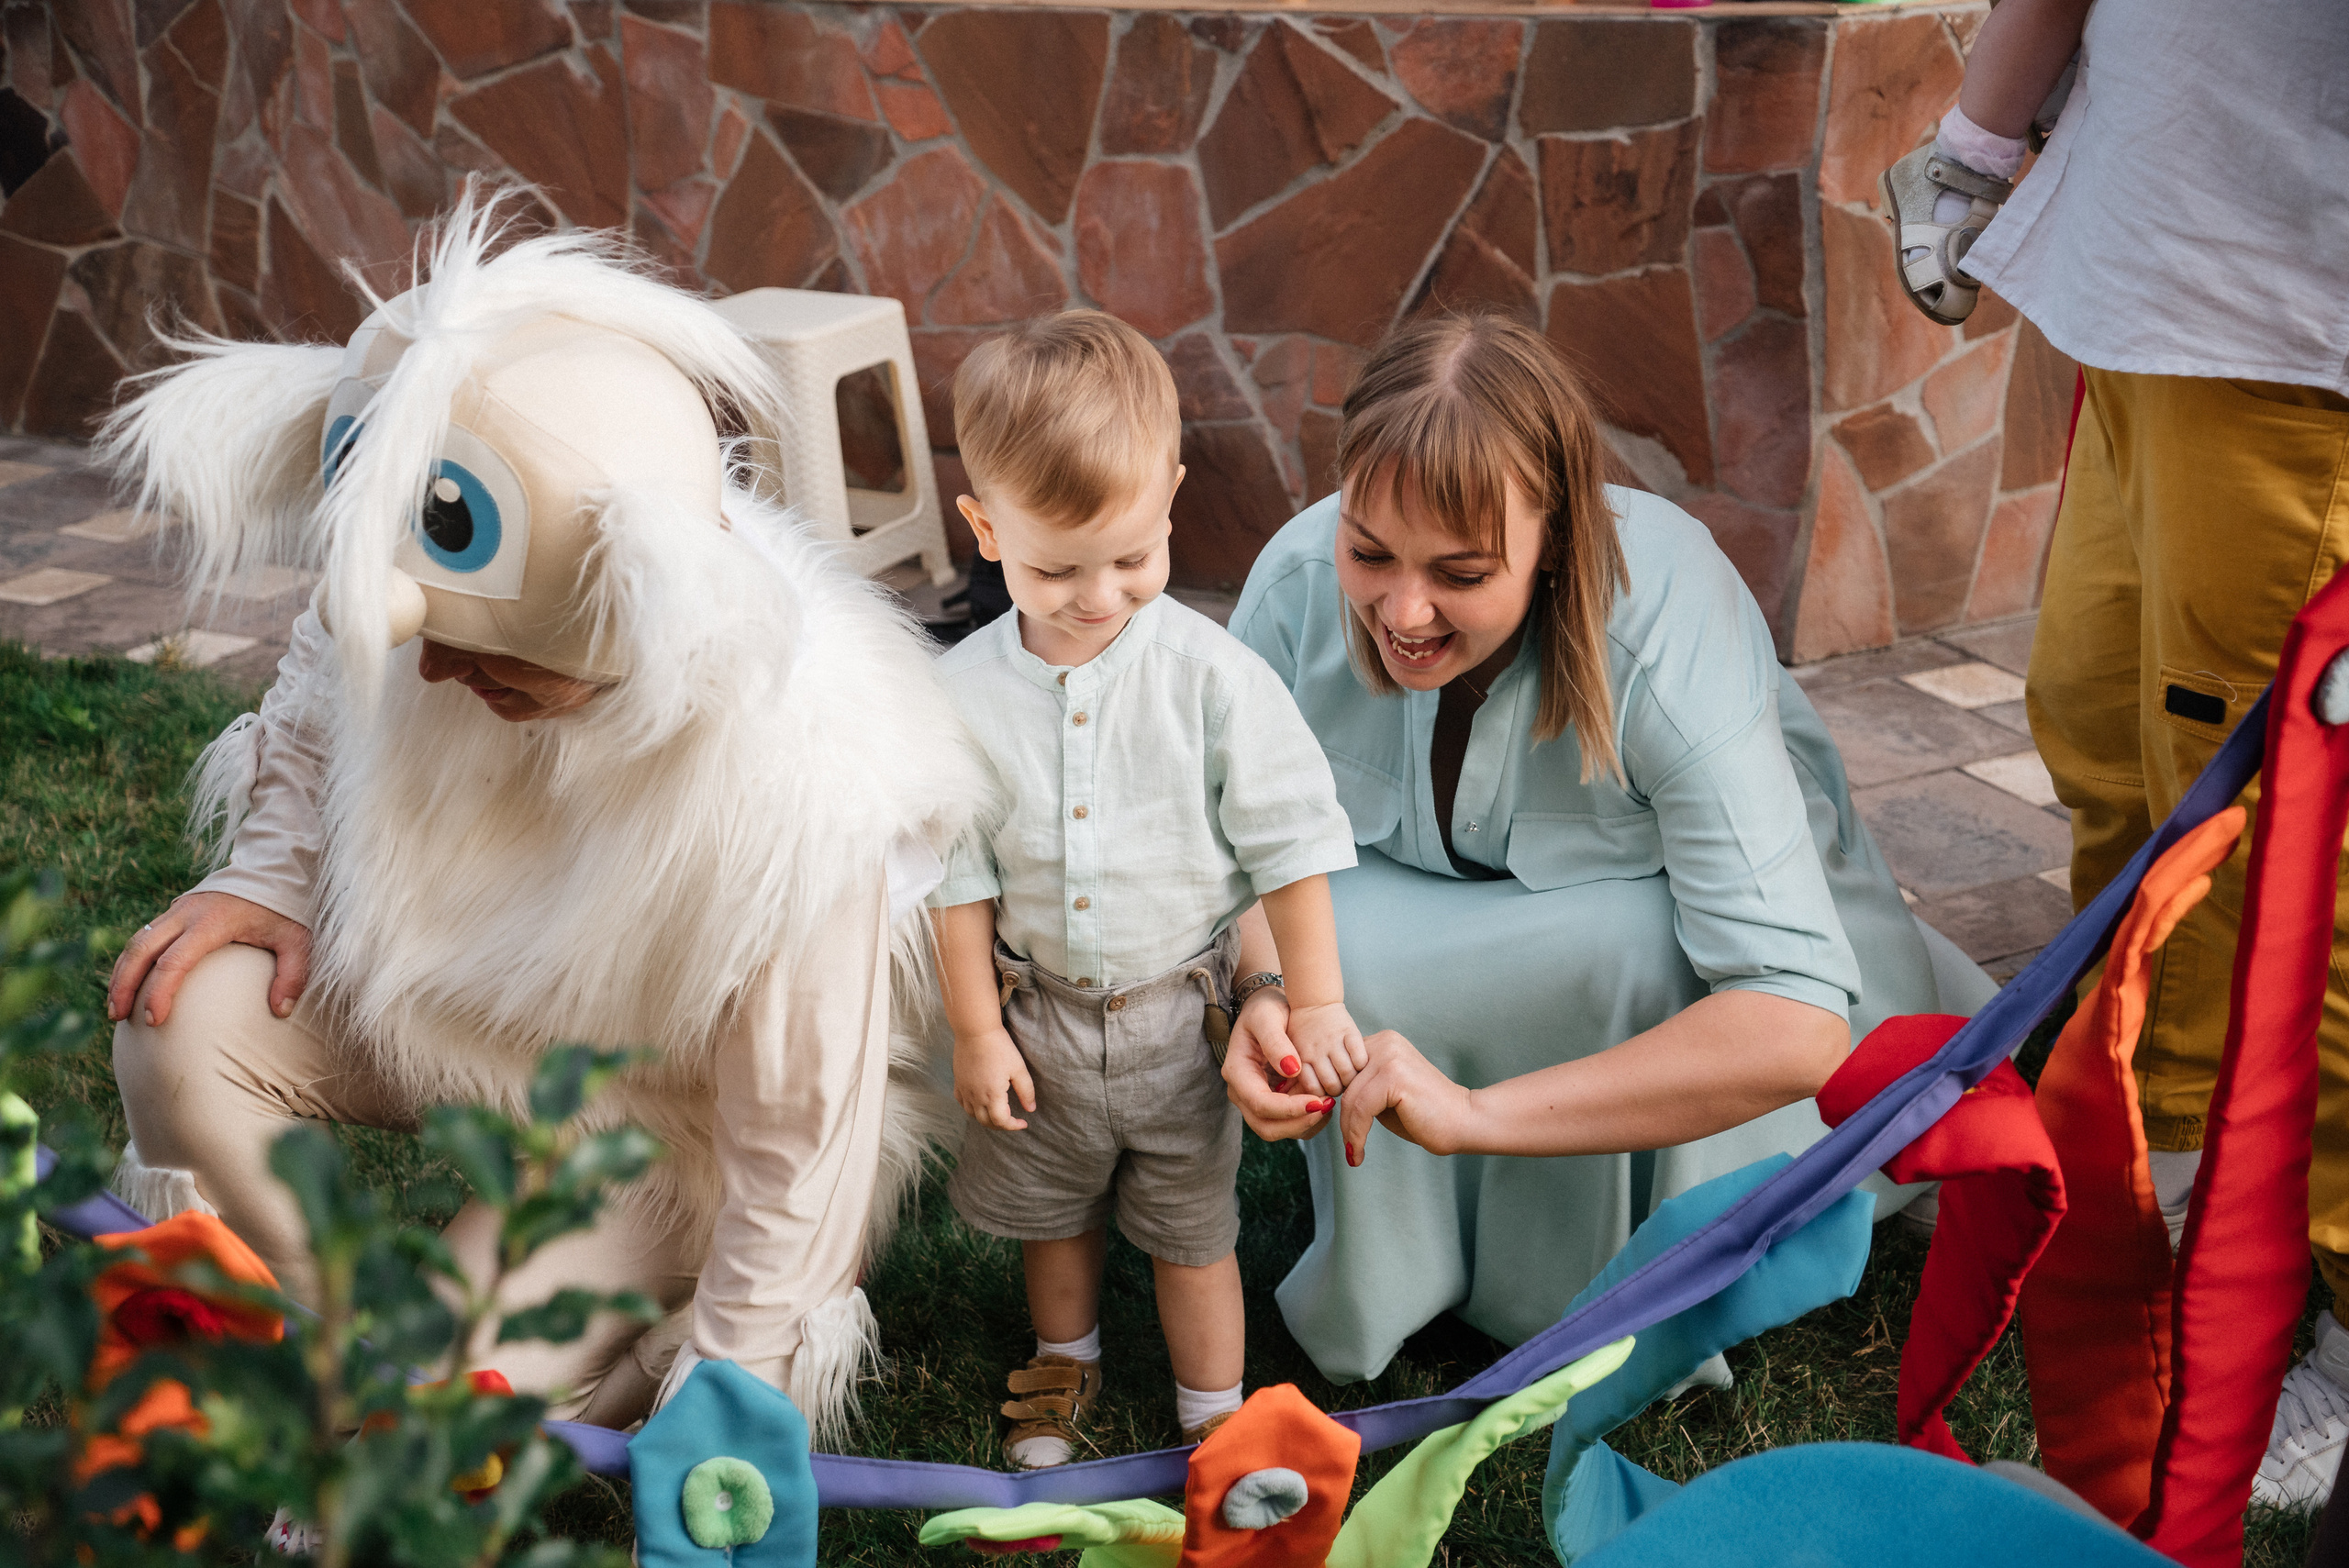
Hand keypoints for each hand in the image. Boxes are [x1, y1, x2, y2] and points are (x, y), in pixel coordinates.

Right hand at [107, 891, 310, 1026]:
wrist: (274, 869)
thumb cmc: (284, 909)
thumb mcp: (298, 939)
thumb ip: (293, 974)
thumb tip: (282, 1011)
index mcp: (213, 921)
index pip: (175, 960)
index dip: (159, 991)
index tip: (153, 1019)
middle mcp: (187, 913)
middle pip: (142, 949)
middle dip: (125, 984)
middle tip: (118, 1017)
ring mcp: (178, 909)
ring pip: (136, 941)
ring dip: (121, 973)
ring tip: (115, 1008)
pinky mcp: (175, 910)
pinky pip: (143, 936)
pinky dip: (130, 961)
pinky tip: (127, 985)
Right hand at [953, 1025, 1035, 1131]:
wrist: (975, 1030)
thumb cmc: (1000, 1047)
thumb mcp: (1019, 1069)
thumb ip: (1026, 1091)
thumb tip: (1031, 1109)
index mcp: (992, 1095)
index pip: (1001, 1121)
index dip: (1013, 1126)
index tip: (1023, 1122)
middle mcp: (976, 1096)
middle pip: (986, 1122)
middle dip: (1001, 1125)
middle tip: (1012, 1120)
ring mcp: (964, 1090)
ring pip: (973, 1115)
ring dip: (986, 1118)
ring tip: (997, 1113)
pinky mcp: (958, 1082)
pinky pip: (962, 1103)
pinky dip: (972, 1108)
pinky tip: (980, 1102)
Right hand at [1220, 986, 1334, 1141]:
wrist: (1267, 1011)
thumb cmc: (1265, 1009)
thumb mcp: (1268, 1016)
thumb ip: (1276, 1042)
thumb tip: (1291, 1070)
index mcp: (1237, 1072)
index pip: (1260, 1103)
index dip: (1289, 1109)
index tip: (1317, 1101)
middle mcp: (1242, 1092)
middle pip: (1266, 1127)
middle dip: (1298, 1123)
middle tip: (1326, 1106)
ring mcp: (1255, 1100)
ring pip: (1278, 1130)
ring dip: (1305, 1124)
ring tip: (1328, 1103)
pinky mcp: (1270, 1103)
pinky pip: (1287, 1124)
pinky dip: (1307, 1120)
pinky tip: (1323, 1103)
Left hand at [1282, 1000, 1367, 1096]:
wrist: (1312, 1000)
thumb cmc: (1301, 1032)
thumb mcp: (1291, 1052)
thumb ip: (1296, 1075)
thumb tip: (1302, 1102)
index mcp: (1300, 1057)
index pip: (1313, 1089)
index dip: (1323, 1094)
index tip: (1326, 1089)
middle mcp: (1315, 1050)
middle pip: (1332, 1084)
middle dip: (1339, 1089)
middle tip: (1340, 1083)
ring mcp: (1333, 1041)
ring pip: (1347, 1074)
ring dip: (1352, 1079)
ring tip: (1350, 1074)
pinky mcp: (1349, 1031)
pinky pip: (1360, 1057)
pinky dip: (1361, 1064)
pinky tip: (1358, 1062)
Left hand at [1336, 1030, 1477, 1166]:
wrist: (1463, 1122)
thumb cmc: (1424, 1114)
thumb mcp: (1383, 1096)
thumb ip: (1359, 1089)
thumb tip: (1323, 1097)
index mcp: (1381, 1042)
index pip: (1340, 1069)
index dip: (1334, 1099)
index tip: (1338, 1127)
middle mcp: (1384, 1042)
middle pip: (1341, 1084)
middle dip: (1340, 1117)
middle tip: (1347, 1145)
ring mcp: (1390, 1056)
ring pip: (1349, 1099)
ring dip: (1348, 1131)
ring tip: (1355, 1153)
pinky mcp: (1394, 1076)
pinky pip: (1360, 1110)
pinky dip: (1356, 1135)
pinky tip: (1359, 1153)